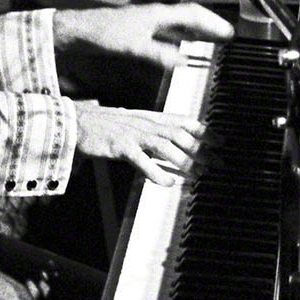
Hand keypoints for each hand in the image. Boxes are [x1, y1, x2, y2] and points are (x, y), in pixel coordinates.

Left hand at [57, 2, 231, 70]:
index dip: (213, 24)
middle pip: (191, 18)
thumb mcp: (133, 46)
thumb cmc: (103, 33)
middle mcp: (157, 16)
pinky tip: (183, 51)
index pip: (194, 14)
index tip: (229, 33)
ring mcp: (149, 23)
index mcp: (159, 14)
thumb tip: (184, 61)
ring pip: (181, 25)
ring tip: (212, 42)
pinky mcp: (142, 32)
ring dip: (197, 33)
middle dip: (210, 26)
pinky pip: (170, 34)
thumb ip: (159, 54)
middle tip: (228, 37)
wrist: (81, 31)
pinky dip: (182, 41)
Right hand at [75, 103, 204, 187]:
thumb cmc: (106, 126)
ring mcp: (133, 134)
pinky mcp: (119, 146)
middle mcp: (145, 123)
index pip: (183, 120)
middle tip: (217, 163)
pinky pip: (141, 160)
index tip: (222, 140)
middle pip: (180, 135)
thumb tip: (175, 144)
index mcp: (150, 117)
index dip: (204, 130)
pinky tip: (167, 182)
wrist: (77, 122)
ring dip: (185, 161)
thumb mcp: (134, 124)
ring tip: (199, 174)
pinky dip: (156, 172)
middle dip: (201, 149)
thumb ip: (154, 132)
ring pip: (165, 146)